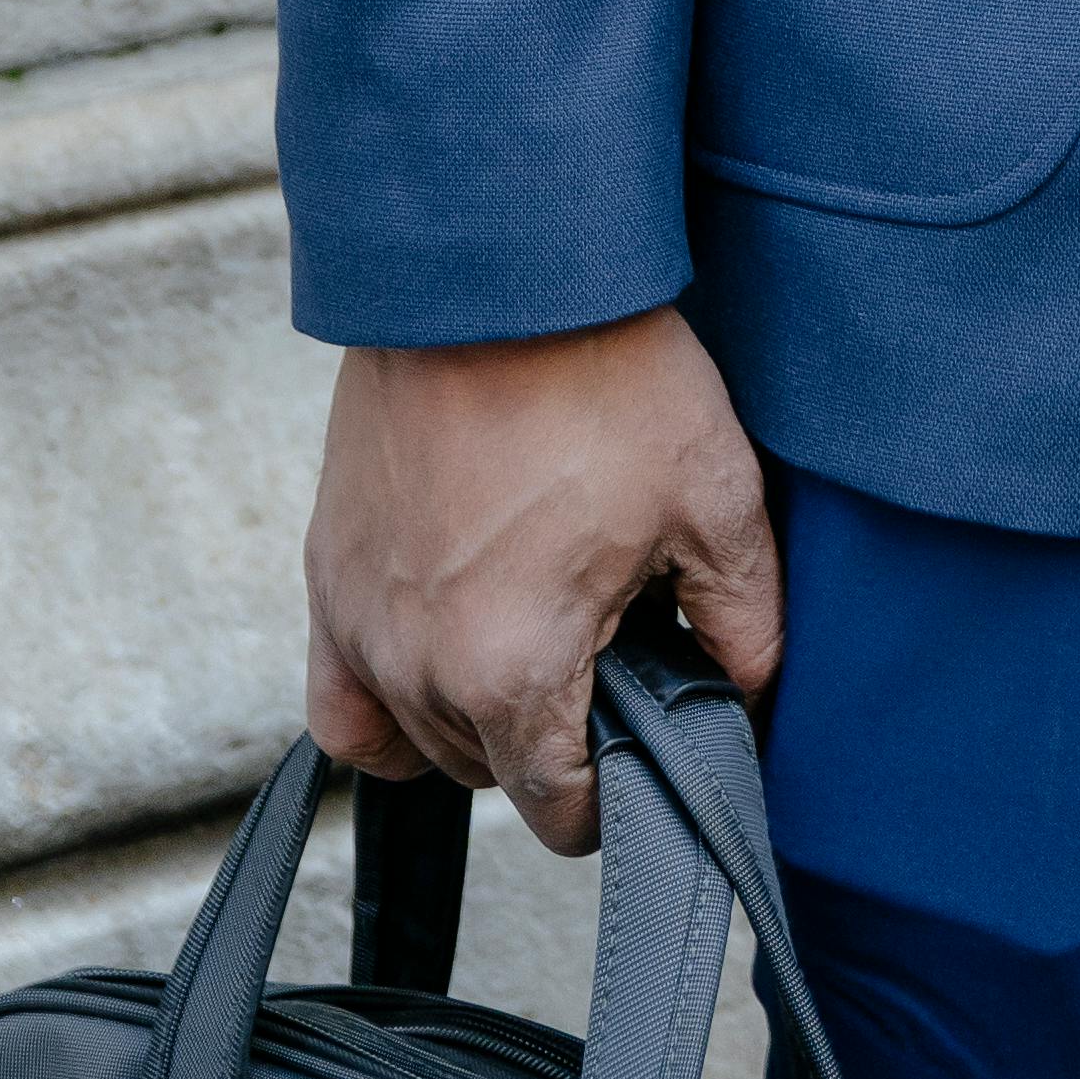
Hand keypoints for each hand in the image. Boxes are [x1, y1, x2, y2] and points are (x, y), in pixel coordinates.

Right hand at [301, 305, 781, 853]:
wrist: (494, 268)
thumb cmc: (603, 371)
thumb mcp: (714, 497)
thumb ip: (744, 624)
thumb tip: (752, 698)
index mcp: (513, 670)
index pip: (556, 810)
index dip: (613, 795)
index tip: (644, 744)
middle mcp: (418, 667)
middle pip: (490, 771)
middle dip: (555, 736)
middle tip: (610, 649)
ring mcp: (360, 622)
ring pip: (421, 738)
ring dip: (480, 714)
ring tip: (543, 625)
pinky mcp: (327, 573)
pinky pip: (341, 704)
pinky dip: (386, 707)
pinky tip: (444, 661)